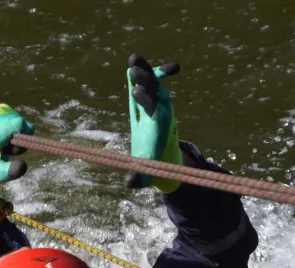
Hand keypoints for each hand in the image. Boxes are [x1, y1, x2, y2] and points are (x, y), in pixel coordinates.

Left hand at [0, 104, 35, 184]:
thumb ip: (9, 171)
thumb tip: (24, 165)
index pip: (18, 123)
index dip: (25, 135)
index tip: (17, 149)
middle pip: (19, 121)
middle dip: (20, 136)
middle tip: (9, 150)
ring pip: (16, 118)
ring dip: (16, 132)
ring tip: (6, 144)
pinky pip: (11, 115)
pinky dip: (12, 126)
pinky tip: (6, 136)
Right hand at [126, 54, 181, 192]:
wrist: (166, 150)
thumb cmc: (154, 160)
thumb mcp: (147, 169)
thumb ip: (139, 176)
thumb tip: (128, 183)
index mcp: (159, 126)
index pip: (154, 111)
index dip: (146, 102)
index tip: (135, 93)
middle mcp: (162, 110)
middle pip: (155, 93)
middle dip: (145, 82)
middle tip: (133, 72)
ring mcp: (160, 101)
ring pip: (154, 82)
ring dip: (145, 70)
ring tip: (133, 58)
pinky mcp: (156, 95)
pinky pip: (155, 78)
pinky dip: (152, 68)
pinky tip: (138, 58)